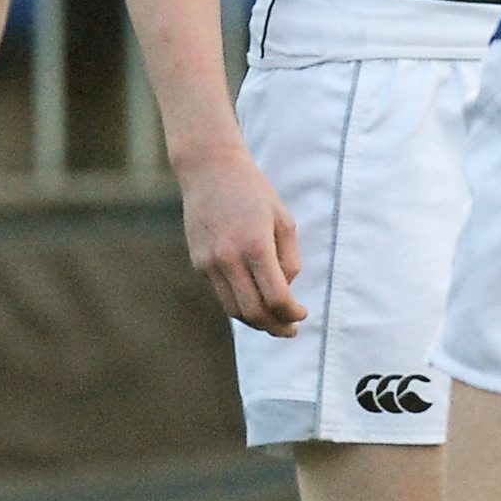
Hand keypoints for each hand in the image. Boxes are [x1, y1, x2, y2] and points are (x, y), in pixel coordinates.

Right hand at [178, 150, 303, 336]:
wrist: (209, 169)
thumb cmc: (254, 192)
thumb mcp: (284, 220)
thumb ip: (289, 259)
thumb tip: (286, 291)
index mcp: (256, 246)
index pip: (276, 298)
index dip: (292, 314)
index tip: (301, 315)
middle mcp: (229, 259)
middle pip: (253, 313)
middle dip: (275, 327)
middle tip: (289, 331)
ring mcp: (210, 263)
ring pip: (234, 310)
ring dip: (256, 322)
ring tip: (273, 323)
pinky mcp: (198, 262)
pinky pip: (222, 294)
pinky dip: (239, 304)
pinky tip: (254, 301)